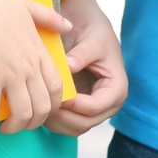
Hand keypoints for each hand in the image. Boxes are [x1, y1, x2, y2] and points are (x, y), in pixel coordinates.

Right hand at [0, 0, 72, 139]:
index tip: (42, 110)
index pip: (57, 88)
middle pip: (43, 107)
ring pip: (23, 114)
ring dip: (15, 128)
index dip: (53, 105)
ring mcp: (10, 74)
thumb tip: (68, 25)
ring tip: (4, 129)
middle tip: (22, 123)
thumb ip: (49, 17)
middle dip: (35, 122)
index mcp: (38, 52)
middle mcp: (28, 67)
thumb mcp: (26, 5)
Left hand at [46, 0, 126, 135]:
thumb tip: (69, 66)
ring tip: (42, 104)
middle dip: (63, 116)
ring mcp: (95, 109)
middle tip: (45, 103)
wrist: (90, 29)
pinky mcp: (82, 109)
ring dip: (57, 122)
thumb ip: (82, 54)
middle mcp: (108, 104)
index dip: (75, 104)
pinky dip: (55, 121)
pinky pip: (68, 124)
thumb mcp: (92, 40)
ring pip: (76, 128)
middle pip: (85, 122)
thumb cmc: (94, 33)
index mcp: (116, 88)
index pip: (95, 106)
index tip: (57, 95)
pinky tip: (42, 105)